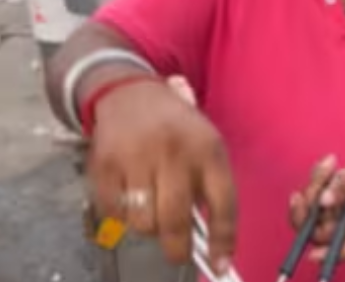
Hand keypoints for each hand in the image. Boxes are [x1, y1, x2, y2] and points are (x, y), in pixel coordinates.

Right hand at [88, 79, 236, 269]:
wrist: (131, 93)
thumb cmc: (178, 128)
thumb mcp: (206, 145)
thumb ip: (210, 186)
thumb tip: (212, 239)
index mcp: (209, 149)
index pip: (224, 203)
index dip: (223, 239)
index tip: (221, 265)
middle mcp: (175, 153)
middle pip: (177, 220)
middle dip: (179, 248)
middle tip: (179, 254)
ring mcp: (138, 158)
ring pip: (144, 222)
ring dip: (150, 229)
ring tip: (153, 213)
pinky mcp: (105, 165)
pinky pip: (115, 213)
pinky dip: (123, 217)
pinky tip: (131, 199)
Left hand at [290, 145, 344, 261]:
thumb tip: (324, 202)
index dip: (330, 255)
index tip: (312, 255)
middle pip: (320, 232)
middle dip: (310, 205)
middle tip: (323, 174)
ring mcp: (339, 215)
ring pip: (312, 215)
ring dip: (312, 188)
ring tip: (330, 164)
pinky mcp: (331, 204)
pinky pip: (311, 201)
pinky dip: (314, 183)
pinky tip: (327, 166)